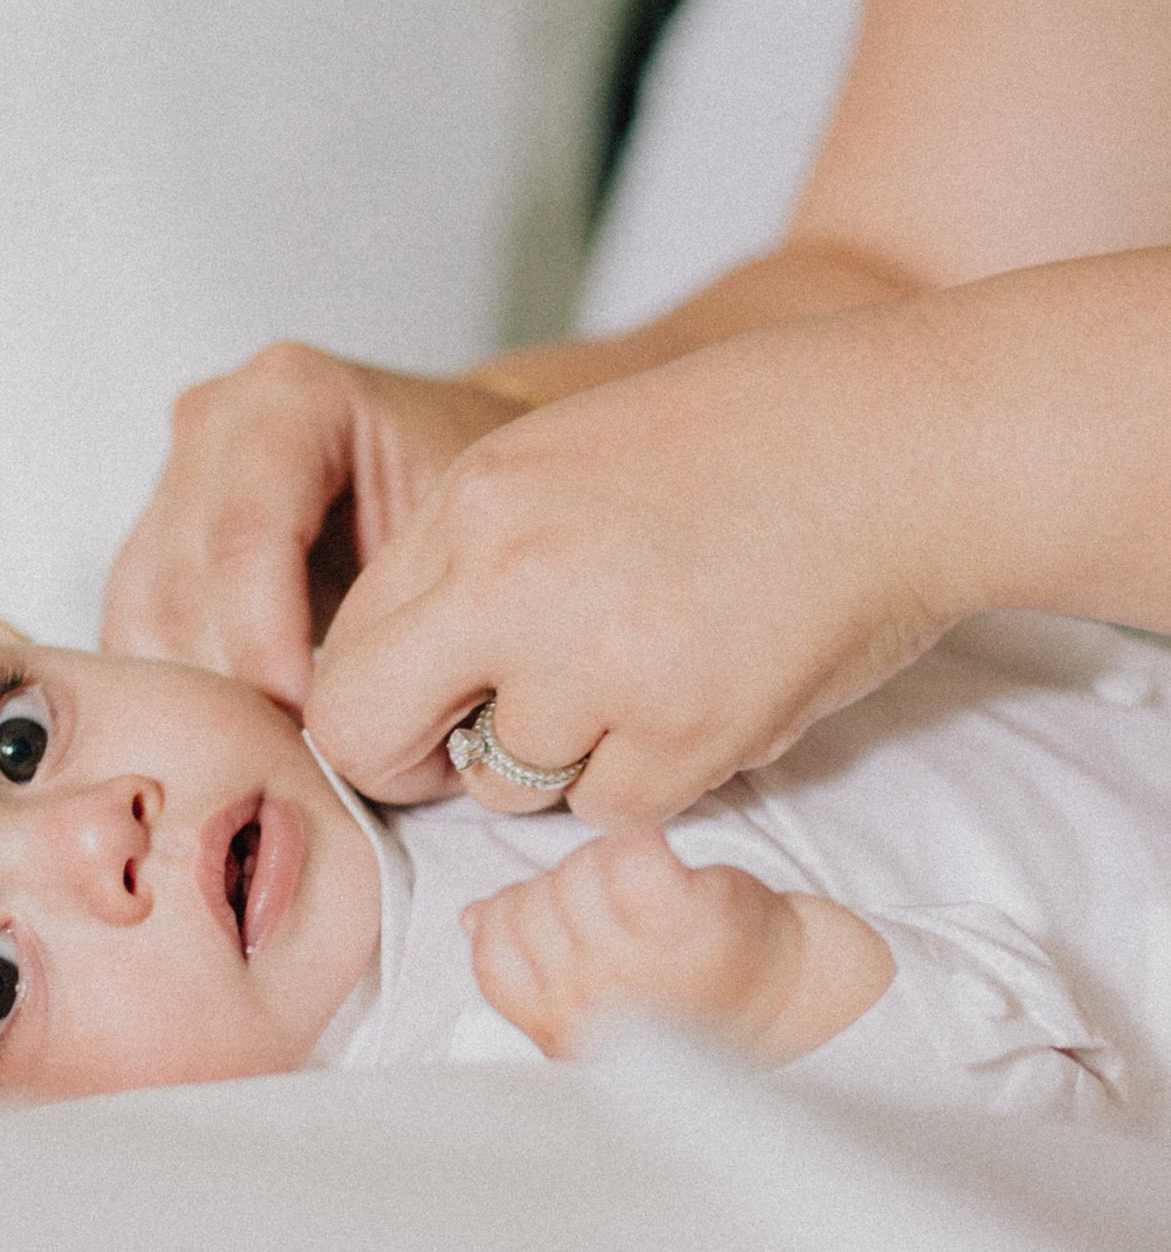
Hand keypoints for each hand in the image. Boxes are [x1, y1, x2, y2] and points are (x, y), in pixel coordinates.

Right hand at [99, 343, 526, 713]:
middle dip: (233, 687)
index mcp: (291, 396)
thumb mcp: (466, 538)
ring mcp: (174, 477)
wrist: (466, 475)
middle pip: (180, 582)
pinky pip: (135, 633)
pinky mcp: (155, 539)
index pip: (245, 538)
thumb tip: (355, 723)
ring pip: (140, 616)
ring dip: (199, 700)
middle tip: (295, 762)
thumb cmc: (484, 501)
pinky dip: (181, 694)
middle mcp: (215, 424)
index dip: (268, 649)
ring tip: (274, 754)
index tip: (318, 726)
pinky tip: (240, 735)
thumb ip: (402, 607)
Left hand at [307, 303, 970, 823]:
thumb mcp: (555, 458)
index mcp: (474, 506)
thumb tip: (392, 672)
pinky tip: (699, 697)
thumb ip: (461, 558)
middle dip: (409, 761)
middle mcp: (517, 581)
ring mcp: (602, 661)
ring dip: (556, 760)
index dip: (375, 701)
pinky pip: (608, 808)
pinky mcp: (689, 730)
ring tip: (638, 681)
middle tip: (472, 749)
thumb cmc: (737, 442)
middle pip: (369, 735)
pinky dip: (645, 776)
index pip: (346, 653)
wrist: (906, 442)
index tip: (424, 711)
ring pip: (502, 785)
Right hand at [463, 826, 891, 1062]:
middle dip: (564, 892)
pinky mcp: (688, 917)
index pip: (493, 951)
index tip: (564, 927)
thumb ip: (525, 965)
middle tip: (612, 911)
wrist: (791, 997)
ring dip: (603, 867)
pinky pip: (626, 852)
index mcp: (562, 1032)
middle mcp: (595, 1007)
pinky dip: (640, 844)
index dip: (519, 921)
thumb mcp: (590, 996)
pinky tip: (663, 867)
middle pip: (531, 903)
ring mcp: (640, 964)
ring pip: (573, 874)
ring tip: (640, 896)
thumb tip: (472, 917)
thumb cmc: (689, 995)